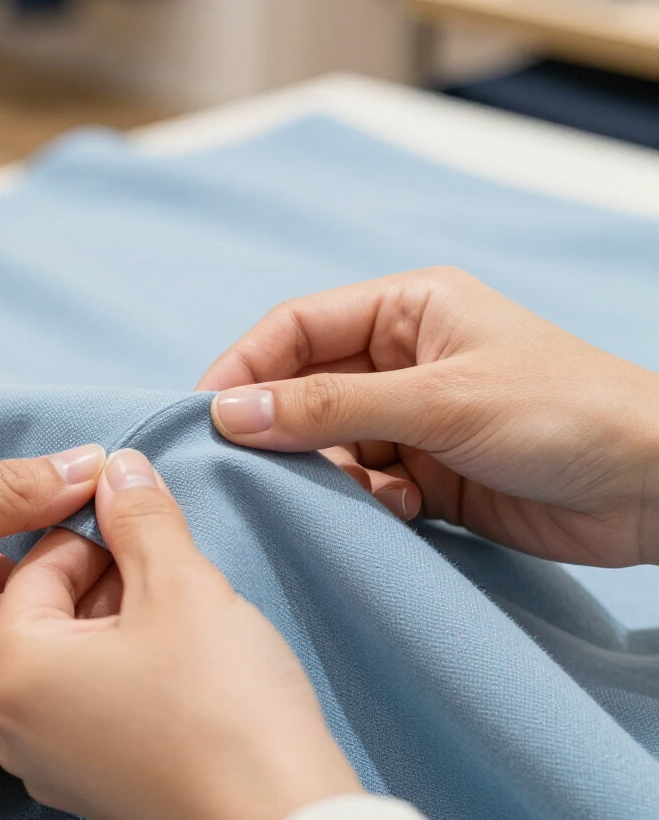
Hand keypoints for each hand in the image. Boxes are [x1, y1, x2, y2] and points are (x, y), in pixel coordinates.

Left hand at [0, 449, 360, 819]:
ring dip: (117, 619)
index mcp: (11, 668)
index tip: (144, 514)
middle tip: (168, 563)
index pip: (39, 563)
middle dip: (107, 574)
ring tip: (178, 609)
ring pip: (70, 656)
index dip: (96, 527)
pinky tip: (173, 661)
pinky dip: (120, 667)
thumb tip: (118, 466)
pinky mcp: (87, 790)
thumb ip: (140, 513)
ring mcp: (46, 766)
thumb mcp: (181, 583)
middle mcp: (9, 725)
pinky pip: (85, 703)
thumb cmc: (222, 702)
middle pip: (49, 611)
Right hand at [199, 267, 658, 566]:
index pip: (295, 328)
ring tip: (375, 493)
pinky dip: (370, 502)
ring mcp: (412, 417)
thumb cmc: (563, 413)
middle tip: (261, 471)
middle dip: (286, 430)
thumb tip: (230, 413)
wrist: (655, 489)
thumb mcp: (438, 400)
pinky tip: (408, 510)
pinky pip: (363, 484)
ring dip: (334, 474)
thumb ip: (328, 406)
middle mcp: (401, 358)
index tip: (206, 417)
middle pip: (304, 387)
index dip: (245, 367)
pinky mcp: (426, 472)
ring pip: (328, 443)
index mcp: (406, 309)